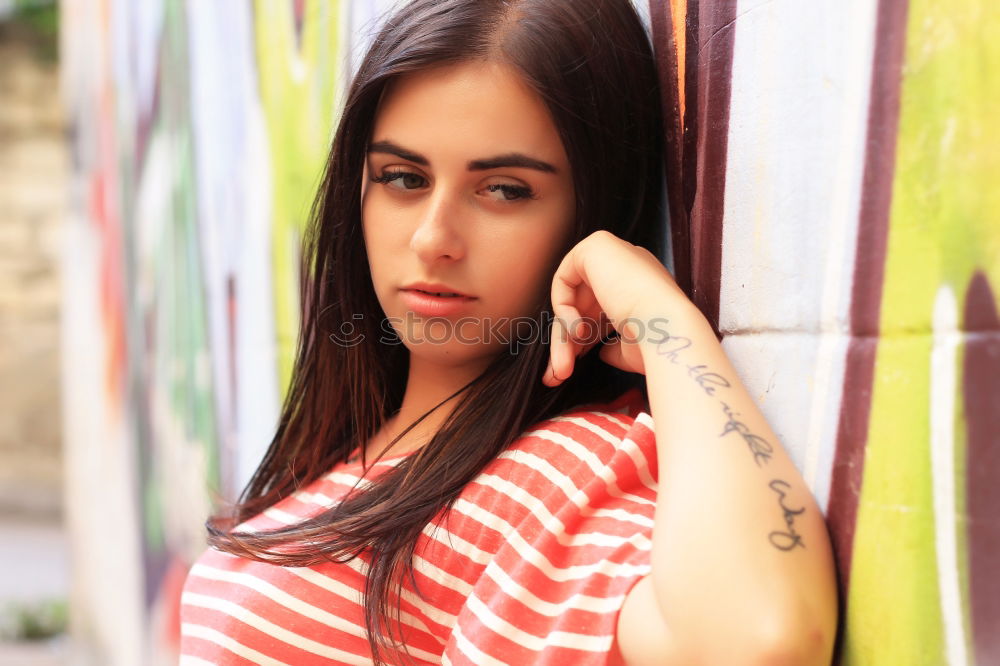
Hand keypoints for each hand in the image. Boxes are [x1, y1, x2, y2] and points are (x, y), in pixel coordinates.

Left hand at [542, 230, 696, 385]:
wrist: (668, 329)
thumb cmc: (658, 343)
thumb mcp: (631, 348)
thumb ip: (612, 346)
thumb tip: (601, 352)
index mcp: (640, 287)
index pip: (600, 310)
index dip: (583, 338)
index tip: (573, 366)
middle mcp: (627, 267)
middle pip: (582, 305)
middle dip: (566, 342)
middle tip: (558, 374)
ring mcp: (614, 253)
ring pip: (571, 297)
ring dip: (562, 336)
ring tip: (562, 367)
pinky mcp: (597, 245)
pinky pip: (564, 278)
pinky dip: (563, 307)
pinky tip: (578, 329)